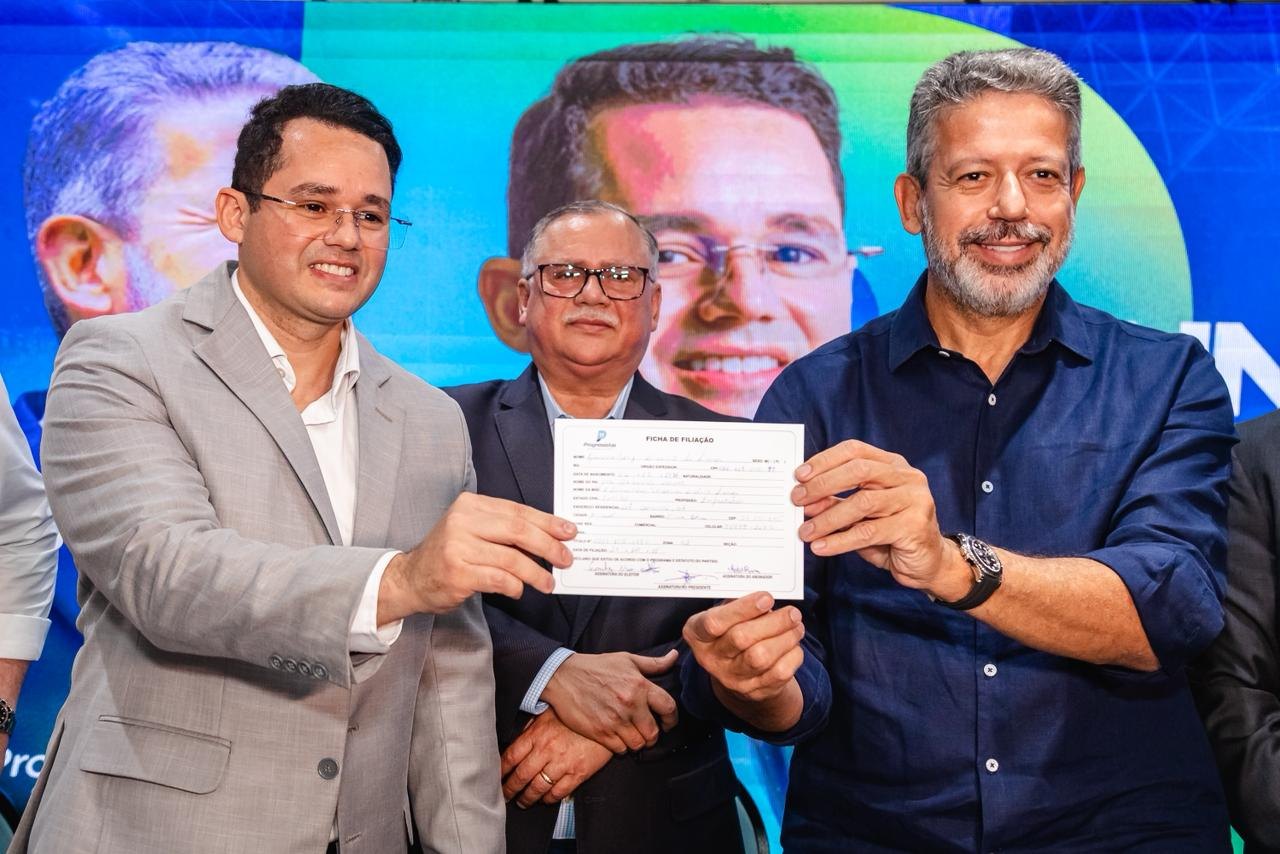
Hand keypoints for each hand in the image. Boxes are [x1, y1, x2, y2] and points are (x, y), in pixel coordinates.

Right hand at [378, 492, 575, 621]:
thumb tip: (550, 537)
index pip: (517, 510)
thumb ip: (504, 529)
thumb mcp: (472, 529)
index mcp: (470, 505)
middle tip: (565, 559)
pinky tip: (519, 590)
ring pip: (511, 559)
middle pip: (518, 531)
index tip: (569, 532)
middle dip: (548, 546)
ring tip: (548, 583)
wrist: (410, 578)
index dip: (547, 522)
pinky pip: (499, 580)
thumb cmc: (449, 554)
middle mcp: (462, 521)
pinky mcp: (457, 573)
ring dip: (536, 573)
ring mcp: (457, 547)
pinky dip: (515, 586)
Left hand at [501, 709, 611, 807]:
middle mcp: (547, 749)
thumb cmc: (575, 716)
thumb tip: (515, 738)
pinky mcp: (578, 773)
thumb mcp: (549, 713)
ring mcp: (562, 763)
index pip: (511, 756)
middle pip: (521, 776)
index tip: (495, 779)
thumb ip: (531, 726)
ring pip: (537, 788)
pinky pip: (558, 792)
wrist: (605, 719)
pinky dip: (548, 799)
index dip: (500, 771)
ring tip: (522, 802)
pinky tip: (544, 799)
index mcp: (537, 733)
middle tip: (505, 796)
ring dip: (527, 798)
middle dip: (510, 789)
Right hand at [541, 650, 678, 752]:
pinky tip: (617, 737)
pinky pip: (620, 750)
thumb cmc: (596, 667)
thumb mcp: (626, 659)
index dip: (672, 719)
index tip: (667, 722)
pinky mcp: (600, 733)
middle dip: (653, 735)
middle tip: (647, 731)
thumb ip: (653, 663)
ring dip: (637, 742)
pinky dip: (622, 747)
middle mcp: (630, 705)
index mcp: (639, 686)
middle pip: (653, 733)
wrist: (562, 676)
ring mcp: (615, 721)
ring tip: (632, 734)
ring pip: (638, 745)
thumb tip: (675, 657)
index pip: (669, 708)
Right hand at [683, 593, 804, 722]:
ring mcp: (731, 679)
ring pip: (762, 657)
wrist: (737, 671)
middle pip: (741, 639)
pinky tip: (794, 643)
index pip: (714, 622)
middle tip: (793, 613)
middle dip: (773, 623)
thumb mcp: (726, 615)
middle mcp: (710, 659)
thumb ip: (739, 604)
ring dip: (786, 637)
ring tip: (797, 625)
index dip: (742, 609)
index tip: (767, 598)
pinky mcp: (753, 691)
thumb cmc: (731, 630)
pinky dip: (792, 654)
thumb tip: (766, 598)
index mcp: (697, 634)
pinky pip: (779, 673)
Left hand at [792, 440, 968, 598]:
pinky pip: (869, 532)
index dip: (825, 460)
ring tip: (805, 531)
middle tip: (796, 500)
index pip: (855, 450)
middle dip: (823, 484)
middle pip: (859, 470)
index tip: (799, 475)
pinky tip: (821, 547)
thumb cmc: (891, 533)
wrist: (927, 563)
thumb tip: (805, 501)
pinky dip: (840, 540)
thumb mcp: (860, 515)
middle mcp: (907, 476)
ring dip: (828, 518)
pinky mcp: (915, 526)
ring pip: (863, 502)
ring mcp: (915, 499)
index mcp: (893, 464)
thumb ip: (836, 502)